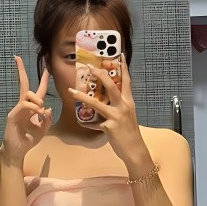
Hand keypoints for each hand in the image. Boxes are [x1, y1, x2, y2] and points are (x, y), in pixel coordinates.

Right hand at [1, 56, 51, 164]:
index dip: (43, 81)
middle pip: (24, 85)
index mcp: (31, 108)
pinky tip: (38, 114)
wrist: (18, 151)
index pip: (37, 91)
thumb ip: (47, 120)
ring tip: (41, 110)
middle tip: (18, 58)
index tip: (47, 70)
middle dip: (21, 71)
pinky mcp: (12, 115)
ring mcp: (17, 110)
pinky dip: (33, 107)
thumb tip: (48, 108)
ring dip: (37, 99)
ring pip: (27, 95)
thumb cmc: (28, 140)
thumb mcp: (42, 130)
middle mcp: (23, 106)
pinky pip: (23, 105)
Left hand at [67, 57, 151, 171]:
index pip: (126, 81)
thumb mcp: (126, 116)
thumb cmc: (130, 133)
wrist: (135, 150)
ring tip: (71, 91)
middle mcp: (124, 106)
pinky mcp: (109, 127)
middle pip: (112, 86)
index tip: (119, 55)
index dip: (123, 68)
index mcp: (129, 102)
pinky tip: (81, 122)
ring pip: (97, 103)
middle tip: (89, 67)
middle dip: (100, 74)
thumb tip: (104, 101)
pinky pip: (93, 123)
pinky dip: (87, 123)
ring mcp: (117, 116)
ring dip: (82, 97)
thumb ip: (117, 107)